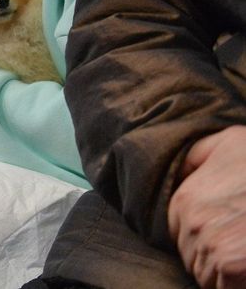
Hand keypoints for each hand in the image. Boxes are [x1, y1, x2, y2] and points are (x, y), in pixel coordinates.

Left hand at [169, 125, 245, 287]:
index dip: (200, 238)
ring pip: (204, 274)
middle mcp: (191, 222)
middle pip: (190, 256)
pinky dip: (233, 285)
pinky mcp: (229, 265)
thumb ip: (197, 155)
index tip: (223, 232)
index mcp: (185, 199)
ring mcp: (209, 245)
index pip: (178, 234)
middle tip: (238, 243)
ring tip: (243, 254)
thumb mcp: (229, 143)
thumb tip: (180, 170)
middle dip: (210, 255)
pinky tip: (245, 268)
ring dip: (222, 273)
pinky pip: (221, 287)